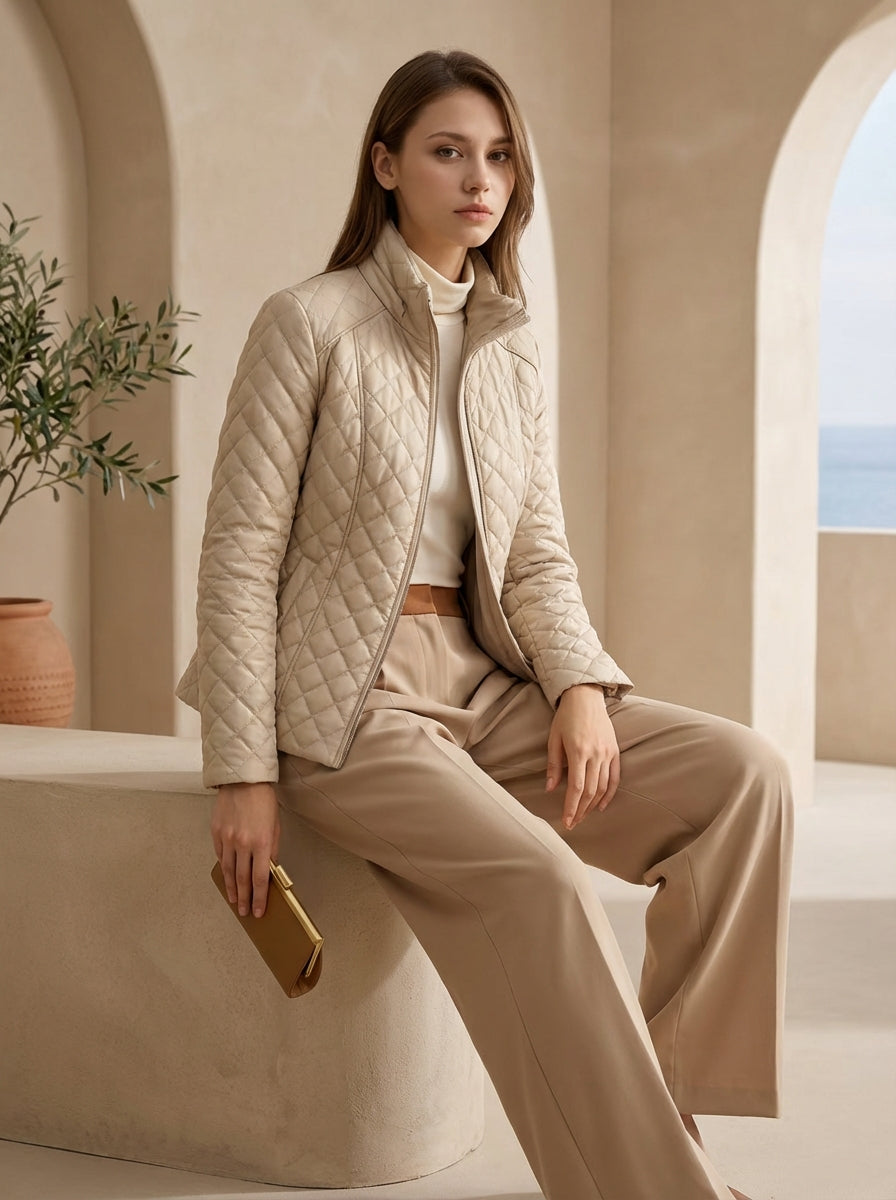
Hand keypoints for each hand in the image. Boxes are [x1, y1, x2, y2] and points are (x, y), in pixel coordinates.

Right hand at [211, 781, 279, 916]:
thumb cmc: (264, 802)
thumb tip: (268, 871)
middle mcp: (243, 843)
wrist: (244, 781)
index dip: (260, 897)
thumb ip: (271, 851)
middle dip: (244, 898)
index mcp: (262, 842)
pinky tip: (226, 877)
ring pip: (228, 871)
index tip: (259, 910)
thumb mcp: (275, 827)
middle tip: (245, 912)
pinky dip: (223, 868)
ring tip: (234, 900)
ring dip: (231, 888)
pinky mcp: (216, 832)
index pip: (260, 878)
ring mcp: (227, 838)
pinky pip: (219, 855)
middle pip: (242, 879)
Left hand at [546, 685, 619, 828]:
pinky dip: (609, 794)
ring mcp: (607, 753)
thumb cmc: (566, 717)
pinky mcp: (614, 751)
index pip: (576, 787)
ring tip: (583, 816)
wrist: (586, 697)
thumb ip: (554, 765)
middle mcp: (595, 754)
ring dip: (592, 805)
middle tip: (572, 823)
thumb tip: (550, 789)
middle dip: (581, 810)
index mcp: (578, 751)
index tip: (566, 821)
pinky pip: (614, 777)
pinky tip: (600, 805)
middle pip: (590, 791)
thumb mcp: (554, 738)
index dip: (571, 807)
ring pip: (603, 787)